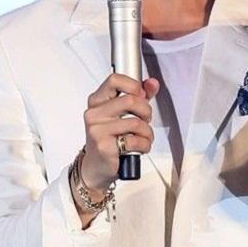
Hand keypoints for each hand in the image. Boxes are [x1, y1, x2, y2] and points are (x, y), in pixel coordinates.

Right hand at [80, 74, 159, 192]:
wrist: (96, 166)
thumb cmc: (110, 137)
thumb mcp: (122, 113)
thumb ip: (139, 96)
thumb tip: (152, 83)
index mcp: (97, 101)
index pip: (115, 79)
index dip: (134, 85)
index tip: (141, 94)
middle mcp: (94, 114)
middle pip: (131, 100)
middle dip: (146, 111)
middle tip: (145, 119)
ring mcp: (97, 130)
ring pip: (136, 122)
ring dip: (147, 132)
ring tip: (144, 137)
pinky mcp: (104, 147)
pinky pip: (135, 140)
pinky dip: (144, 145)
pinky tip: (140, 147)